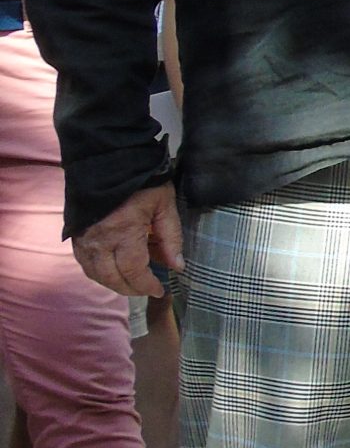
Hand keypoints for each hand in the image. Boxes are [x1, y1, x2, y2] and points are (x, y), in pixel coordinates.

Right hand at [70, 181, 182, 298]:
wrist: (107, 158)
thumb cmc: (143, 180)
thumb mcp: (165, 205)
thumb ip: (171, 238)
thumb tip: (177, 267)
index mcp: (123, 232)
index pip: (133, 272)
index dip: (146, 285)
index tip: (160, 290)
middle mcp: (98, 240)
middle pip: (111, 278)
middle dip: (130, 289)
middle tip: (147, 289)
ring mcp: (83, 239)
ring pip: (94, 273)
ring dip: (113, 282)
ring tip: (132, 282)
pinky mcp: (75, 234)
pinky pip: (84, 263)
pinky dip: (99, 272)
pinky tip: (114, 269)